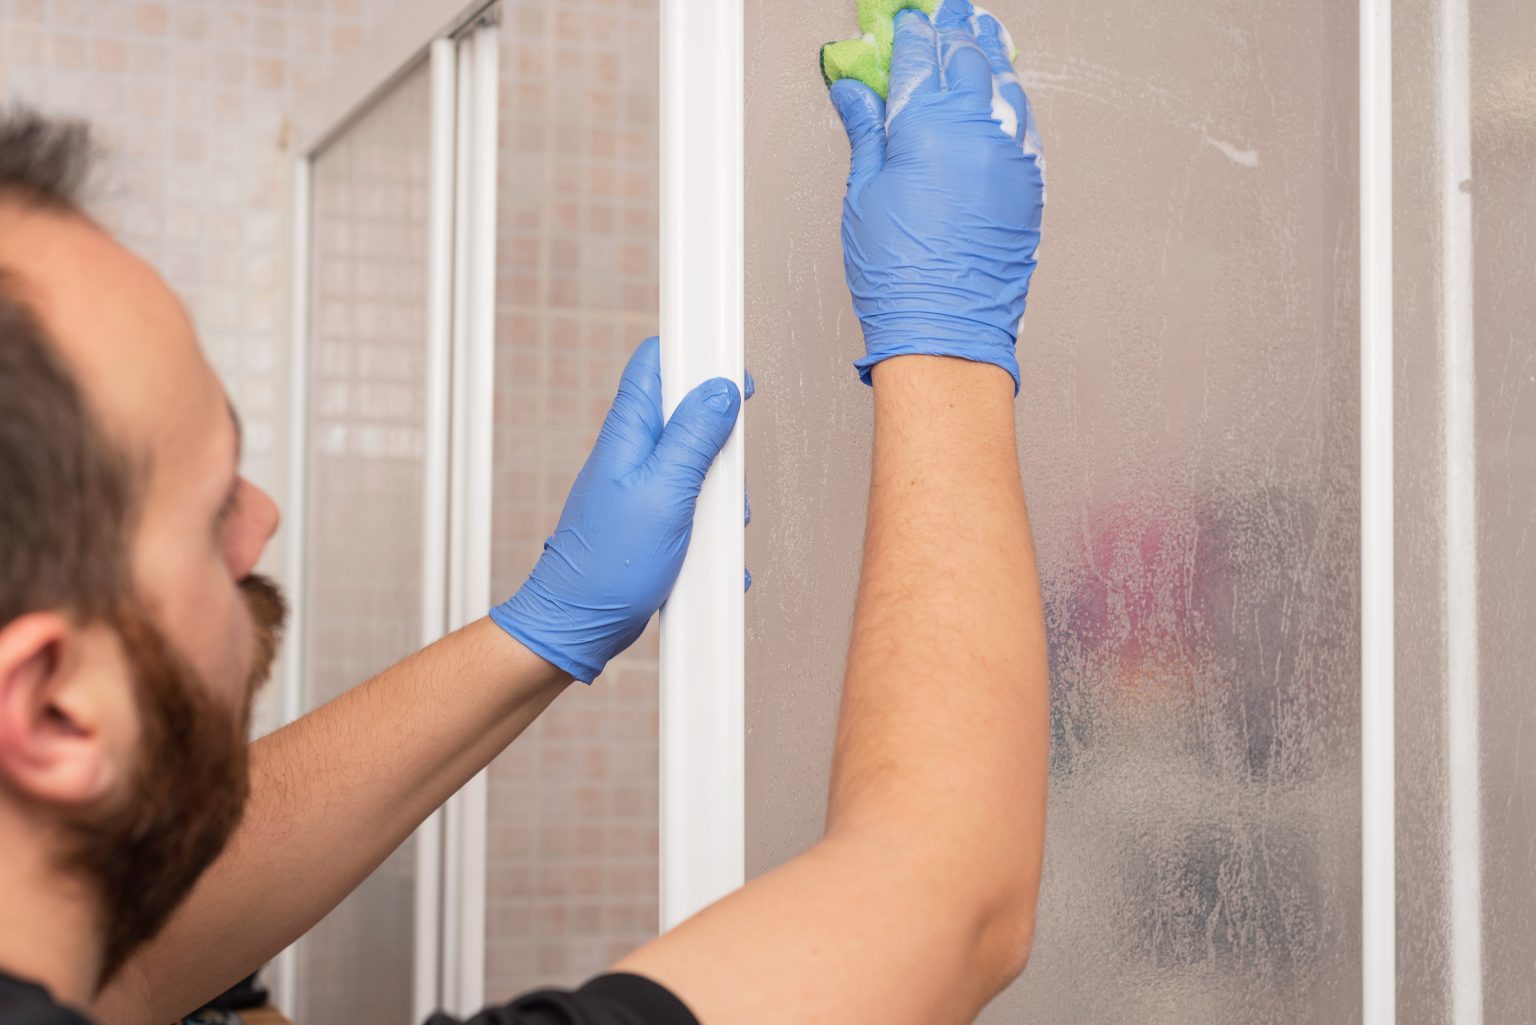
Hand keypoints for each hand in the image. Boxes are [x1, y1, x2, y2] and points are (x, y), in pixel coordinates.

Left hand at [490, 337, 740, 682]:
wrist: (580, 624)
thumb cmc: (609, 567)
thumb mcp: (665, 494)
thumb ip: (694, 439)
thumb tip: (720, 391)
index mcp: (629, 430)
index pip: (658, 360)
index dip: (698, 356)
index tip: (734, 377)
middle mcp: (634, 451)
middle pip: (692, 414)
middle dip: (723, 442)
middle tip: (724, 474)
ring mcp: (644, 484)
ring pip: (701, 465)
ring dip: (721, 495)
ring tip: (713, 527)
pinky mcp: (654, 517)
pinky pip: (695, 507)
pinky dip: (710, 528)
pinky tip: (709, 555)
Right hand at [828, 1, 1043, 391]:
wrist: (945, 328)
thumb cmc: (901, 276)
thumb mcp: (864, 194)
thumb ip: (866, 132)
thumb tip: (856, 94)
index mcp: (926, 125)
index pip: (920, 58)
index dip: (911, 34)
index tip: (905, 22)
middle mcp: (976, 131)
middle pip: (967, 59)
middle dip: (956, 30)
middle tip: (949, 12)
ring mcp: (1010, 154)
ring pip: (1005, 84)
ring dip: (991, 54)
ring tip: (982, 33)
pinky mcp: (1030, 182)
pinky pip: (1025, 122)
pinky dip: (1013, 97)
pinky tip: (1006, 91)